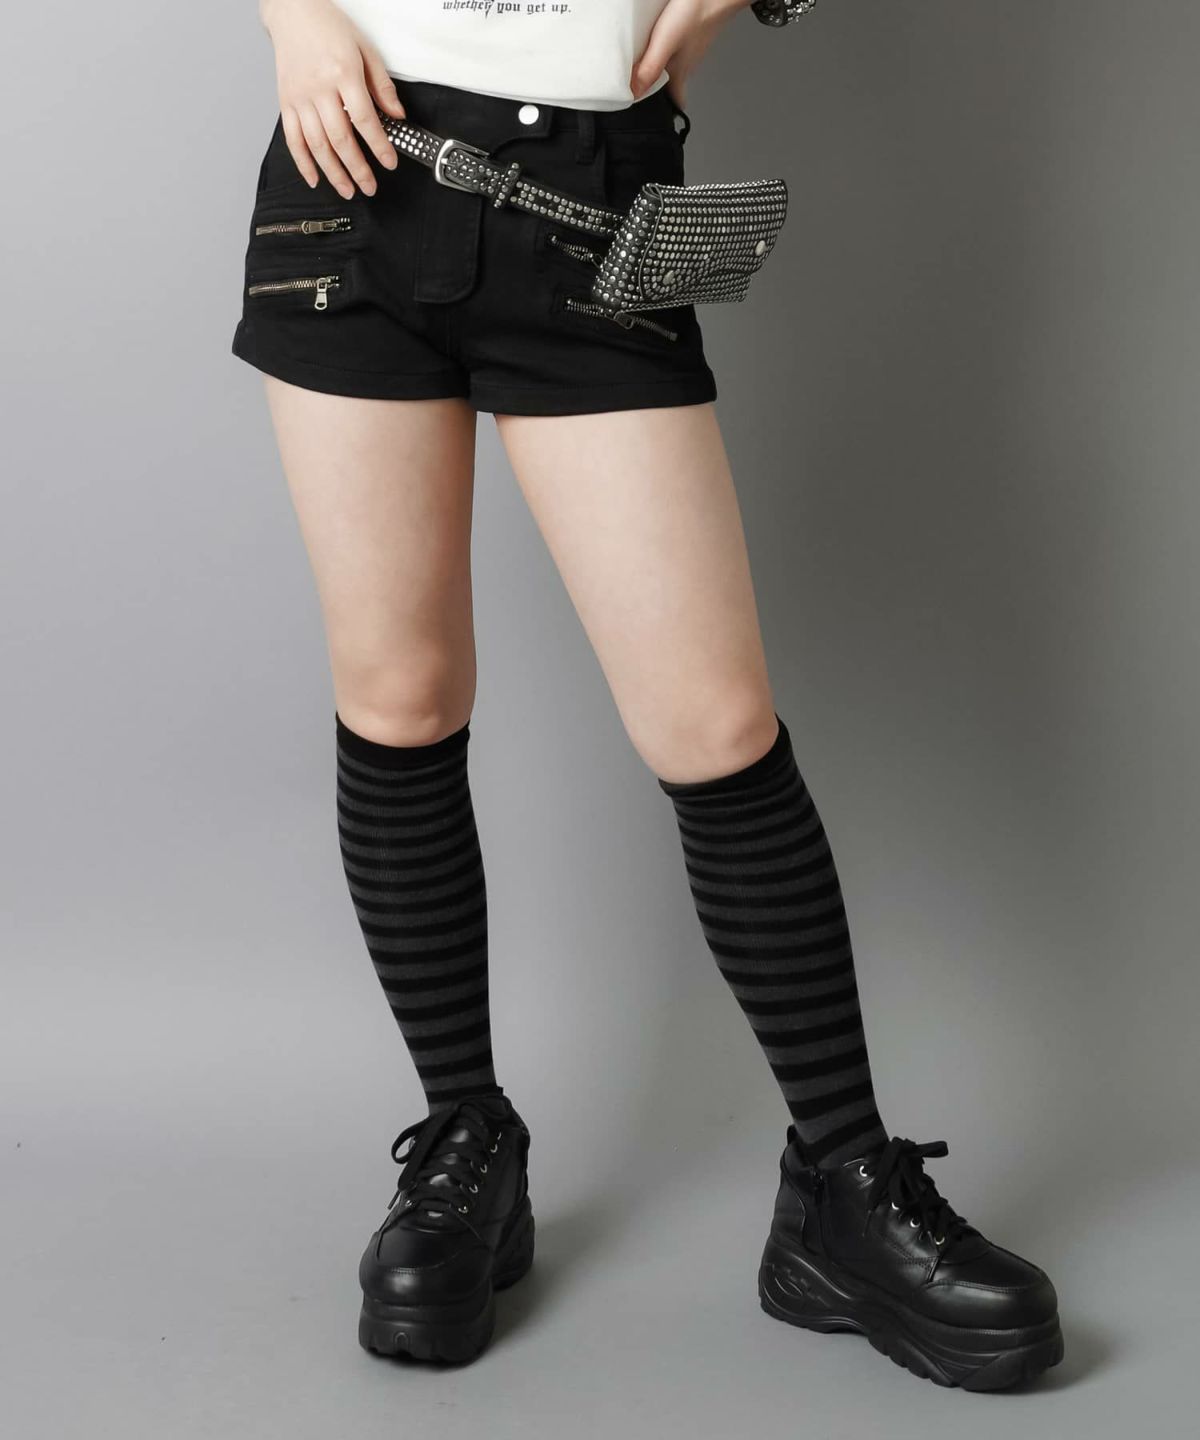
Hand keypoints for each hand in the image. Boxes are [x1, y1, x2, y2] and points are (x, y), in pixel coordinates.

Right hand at [259, 0, 405, 197]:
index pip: (364, 119)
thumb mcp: (365, 49)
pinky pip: (292, 139)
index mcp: (343, 73)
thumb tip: (397, 115)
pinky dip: (303, 163)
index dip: (379, 146)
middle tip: (369, 187)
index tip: (389, 162)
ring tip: (347, 189)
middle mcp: (319, 88)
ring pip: (317, 144)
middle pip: (340, 138)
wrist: (293, 10)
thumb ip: (382, 85)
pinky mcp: (285, 102)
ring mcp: (300, 97)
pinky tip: (314, 178)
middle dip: (357, 168)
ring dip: (333, 172)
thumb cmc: (329, 27)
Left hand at [630, 0, 749, 109]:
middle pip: (672, 82)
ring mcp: (692, 46)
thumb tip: (633, 94)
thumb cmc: (697, 11)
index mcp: (681, 71)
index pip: (676, 101)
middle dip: (657, 87)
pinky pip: (677, 46)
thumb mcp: (666, 42)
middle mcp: (688, 62)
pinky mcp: (693, 30)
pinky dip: (665, 47)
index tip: (654, 114)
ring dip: (659, 66)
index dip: (666, 110)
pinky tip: (656, 37)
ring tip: (641, 62)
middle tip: (638, 87)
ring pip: (674, 64)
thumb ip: (650, 68)